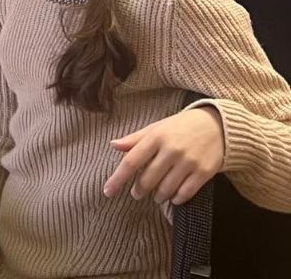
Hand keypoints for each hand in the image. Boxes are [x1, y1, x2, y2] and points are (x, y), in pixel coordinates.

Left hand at [103, 106, 223, 204]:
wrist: (218, 126)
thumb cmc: (180, 127)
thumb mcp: (156, 128)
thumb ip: (135, 139)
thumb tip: (113, 145)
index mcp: (155, 137)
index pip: (131, 161)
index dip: (118, 179)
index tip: (108, 191)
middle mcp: (171, 149)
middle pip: (148, 178)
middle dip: (139, 190)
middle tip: (136, 194)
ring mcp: (188, 161)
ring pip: (166, 188)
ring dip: (158, 196)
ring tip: (155, 196)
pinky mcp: (204, 172)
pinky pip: (186, 192)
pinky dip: (177, 199)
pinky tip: (173, 198)